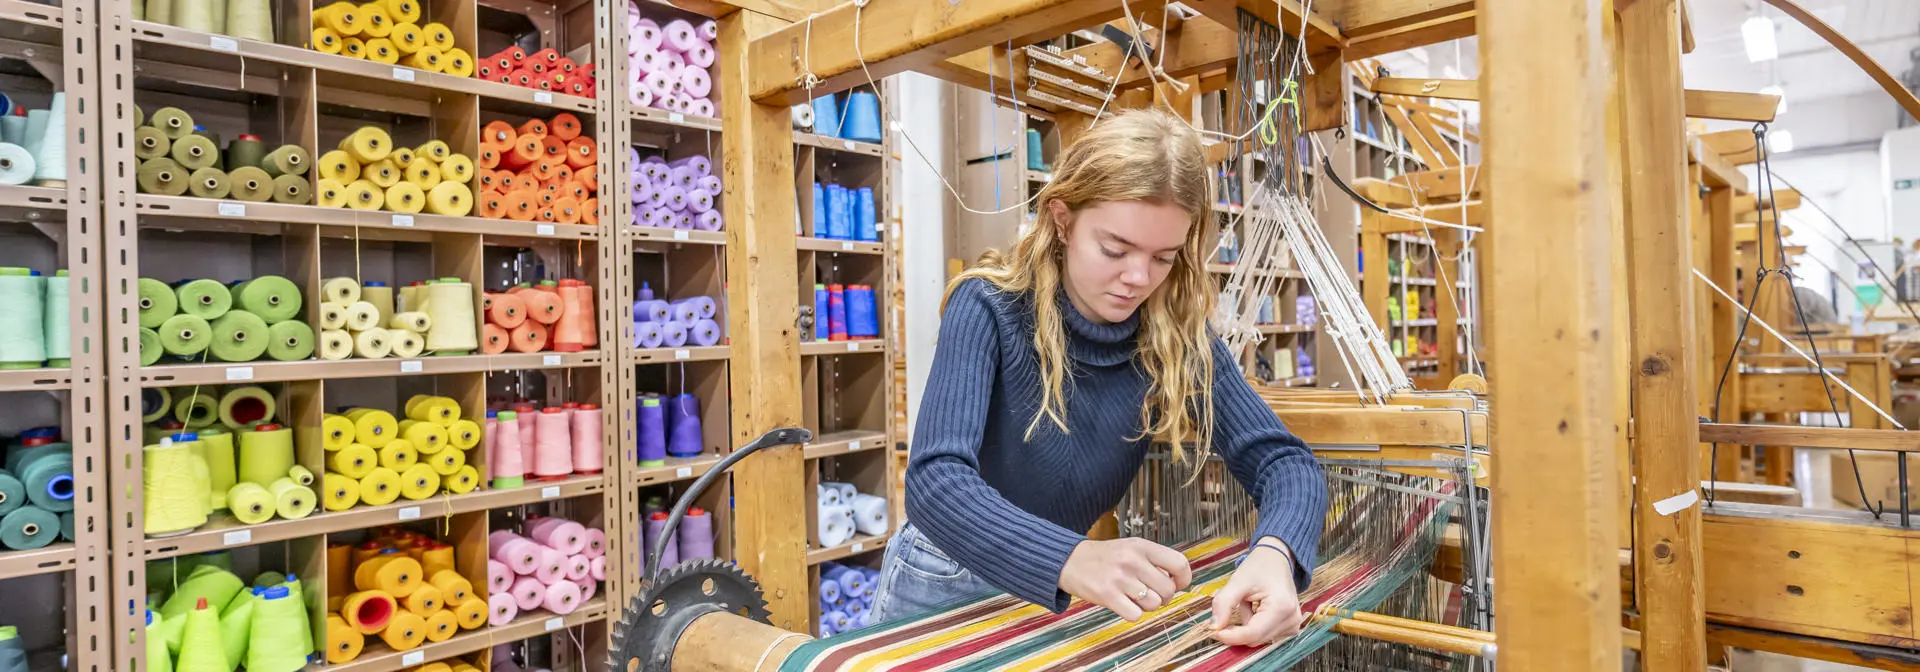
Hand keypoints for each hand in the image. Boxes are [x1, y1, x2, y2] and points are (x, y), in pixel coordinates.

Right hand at [1058, 537, 1192, 620]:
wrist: (1070, 561)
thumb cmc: (1106, 557)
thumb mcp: (1131, 548)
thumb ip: (1154, 561)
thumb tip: (1176, 583)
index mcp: (1142, 546)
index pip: (1179, 563)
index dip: (1183, 579)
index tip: (1176, 584)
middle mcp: (1132, 560)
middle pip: (1168, 590)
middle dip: (1163, 597)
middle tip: (1150, 594)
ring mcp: (1120, 578)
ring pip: (1153, 604)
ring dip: (1147, 606)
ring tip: (1134, 598)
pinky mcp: (1107, 595)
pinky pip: (1135, 615)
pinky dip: (1132, 614)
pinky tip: (1123, 604)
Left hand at [1208, 538, 1304, 645]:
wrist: (1277, 558)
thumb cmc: (1260, 566)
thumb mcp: (1237, 581)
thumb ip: (1224, 604)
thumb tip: (1214, 627)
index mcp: (1281, 607)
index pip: (1252, 633)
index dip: (1230, 636)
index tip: (1212, 632)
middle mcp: (1291, 620)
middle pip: (1255, 639)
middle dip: (1236, 629)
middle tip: (1224, 610)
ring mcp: (1292, 625)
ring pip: (1257, 639)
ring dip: (1245, 625)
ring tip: (1247, 602)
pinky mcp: (1289, 627)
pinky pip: (1263, 635)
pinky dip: (1253, 625)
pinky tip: (1255, 608)